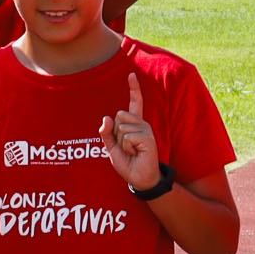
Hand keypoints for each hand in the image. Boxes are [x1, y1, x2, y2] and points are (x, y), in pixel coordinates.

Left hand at [101, 74, 163, 192]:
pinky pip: (127, 136)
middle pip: (119, 116)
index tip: (131, 74)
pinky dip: (127, 147)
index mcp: (134, 124)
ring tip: (132, 151)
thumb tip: (106, 118)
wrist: (139, 178)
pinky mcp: (148, 138)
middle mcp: (141, 124)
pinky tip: (136, 153)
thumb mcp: (112, 148)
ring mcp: (146, 130)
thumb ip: (106, 133)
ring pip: (121, 127)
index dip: (133, 89)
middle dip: (116, 134)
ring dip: (122, 143)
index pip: (134, 103)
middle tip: (126, 148)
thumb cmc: (128, 163)